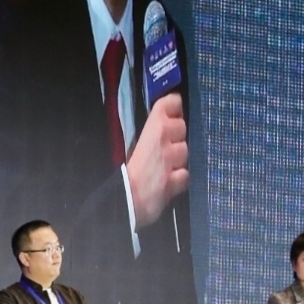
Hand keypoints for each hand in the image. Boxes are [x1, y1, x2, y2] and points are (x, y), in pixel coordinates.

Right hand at [126, 92, 189, 227]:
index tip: (168, 111)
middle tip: (161, 141)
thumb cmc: (118, 170)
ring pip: (184, 150)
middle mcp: (168, 141)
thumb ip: (145, 132)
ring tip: (162, 163)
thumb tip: (155, 122)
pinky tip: (168, 180)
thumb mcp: (128, 143)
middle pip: (182, 126)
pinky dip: (178, 177)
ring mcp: (175, 162)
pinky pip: (185, 174)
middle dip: (175, 133)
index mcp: (154, 127)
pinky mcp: (178, 181)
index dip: (172, 106)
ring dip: (177, 156)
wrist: (122, 200)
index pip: (173, 103)